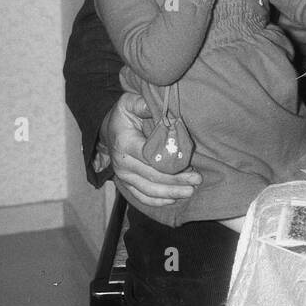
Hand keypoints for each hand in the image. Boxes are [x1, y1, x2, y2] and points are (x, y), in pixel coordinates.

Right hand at [103, 92, 200, 208]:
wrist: (108, 130)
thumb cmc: (124, 116)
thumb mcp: (129, 103)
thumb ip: (142, 105)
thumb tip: (163, 110)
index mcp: (125, 144)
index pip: (150, 157)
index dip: (170, 163)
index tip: (189, 165)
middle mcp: (122, 163)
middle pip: (152, 177)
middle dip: (176, 181)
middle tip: (196, 180)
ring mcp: (123, 176)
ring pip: (148, 190)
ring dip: (170, 193)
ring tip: (190, 191)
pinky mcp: (126, 183)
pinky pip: (141, 197)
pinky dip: (157, 201)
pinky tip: (173, 199)